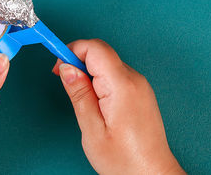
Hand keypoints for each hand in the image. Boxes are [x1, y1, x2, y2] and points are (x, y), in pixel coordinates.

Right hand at [52, 39, 184, 174]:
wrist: (152, 174)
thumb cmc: (124, 160)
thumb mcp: (92, 129)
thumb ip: (79, 94)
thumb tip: (66, 67)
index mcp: (122, 86)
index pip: (95, 48)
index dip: (72, 50)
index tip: (58, 66)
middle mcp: (134, 80)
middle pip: (101, 53)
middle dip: (78, 60)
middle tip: (65, 82)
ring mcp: (139, 85)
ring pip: (107, 62)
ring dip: (88, 71)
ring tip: (82, 98)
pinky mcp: (140, 91)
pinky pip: (115, 73)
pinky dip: (99, 78)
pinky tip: (95, 100)